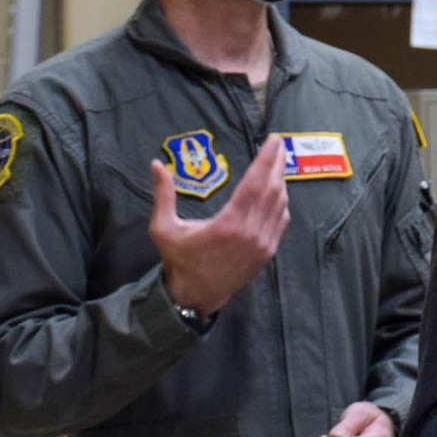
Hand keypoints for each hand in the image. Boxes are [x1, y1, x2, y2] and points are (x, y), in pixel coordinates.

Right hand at [150, 134, 289, 316]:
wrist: (194, 296)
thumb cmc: (178, 260)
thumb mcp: (163, 228)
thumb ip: (163, 195)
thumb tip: (155, 164)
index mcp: (229, 223)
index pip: (255, 182)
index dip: (267, 158)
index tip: (274, 140)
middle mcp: (251, 232)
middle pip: (273, 189)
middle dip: (277, 163)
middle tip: (278, 144)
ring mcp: (263, 243)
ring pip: (280, 204)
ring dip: (280, 181)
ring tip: (276, 164)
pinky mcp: (267, 252)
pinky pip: (281, 220)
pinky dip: (281, 203)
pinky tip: (277, 192)